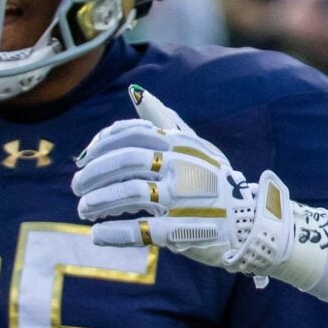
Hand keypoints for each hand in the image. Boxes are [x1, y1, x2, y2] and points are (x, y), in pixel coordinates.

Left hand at [73, 87, 305, 280]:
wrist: (252, 222)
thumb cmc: (216, 182)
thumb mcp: (195, 146)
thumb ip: (166, 120)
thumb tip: (137, 91)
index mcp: (181, 145)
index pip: (132, 134)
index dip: (100, 146)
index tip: (83, 159)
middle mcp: (182, 167)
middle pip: (125, 162)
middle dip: (93, 174)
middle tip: (76, 187)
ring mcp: (183, 198)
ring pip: (130, 193)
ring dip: (99, 202)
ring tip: (84, 211)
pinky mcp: (182, 230)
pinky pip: (141, 229)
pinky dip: (114, 233)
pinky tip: (98, 235)